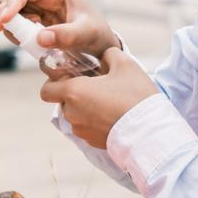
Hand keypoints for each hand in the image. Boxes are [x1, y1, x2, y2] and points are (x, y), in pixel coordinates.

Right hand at [0, 0, 119, 57]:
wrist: (100, 46)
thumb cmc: (97, 35)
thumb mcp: (87, 34)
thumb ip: (67, 36)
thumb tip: (41, 38)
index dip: (9, 1)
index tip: (5, 21)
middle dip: (1, 7)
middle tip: (2, 28)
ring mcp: (34, 6)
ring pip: (4, 5)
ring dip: (6, 22)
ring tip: (22, 38)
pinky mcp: (31, 19)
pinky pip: (12, 22)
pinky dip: (13, 31)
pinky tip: (26, 41)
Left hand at [40, 47, 158, 147]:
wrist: (151, 132)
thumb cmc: (136, 96)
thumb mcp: (126, 65)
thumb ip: (109, 55)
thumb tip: (104, 57)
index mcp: (74, 92)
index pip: (46, 90)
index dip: (55, 83)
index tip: (71, 77)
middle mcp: (72, 113)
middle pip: (62, 102)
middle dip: (75, 95)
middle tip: (96, 87)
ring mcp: (82, 131)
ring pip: (75, 116)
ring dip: (85, 109)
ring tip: (108, 102)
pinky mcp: (93, 142)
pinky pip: (87, 129)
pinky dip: (95, 122)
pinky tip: (113, 116)